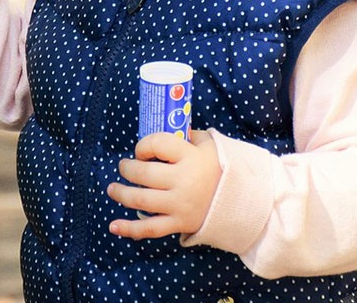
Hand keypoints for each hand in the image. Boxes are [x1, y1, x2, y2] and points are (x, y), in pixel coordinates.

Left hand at [106, 130, 220, 239]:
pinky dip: (129, 229)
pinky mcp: (180, 223)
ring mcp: (180, 204)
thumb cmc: (221, 169)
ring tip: (112, 189)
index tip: (142, 151)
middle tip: (123, 167)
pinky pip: (150, 229)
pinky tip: (113, 226)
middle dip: (128, 169)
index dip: (143, 146)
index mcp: (191, 157)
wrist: (244, 202)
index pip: (156, 144)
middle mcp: (183, 181)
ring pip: (141, 200)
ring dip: (121, 194)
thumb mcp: (210, 145)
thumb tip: (169, 128)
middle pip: (144, 174)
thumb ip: (189, 136)